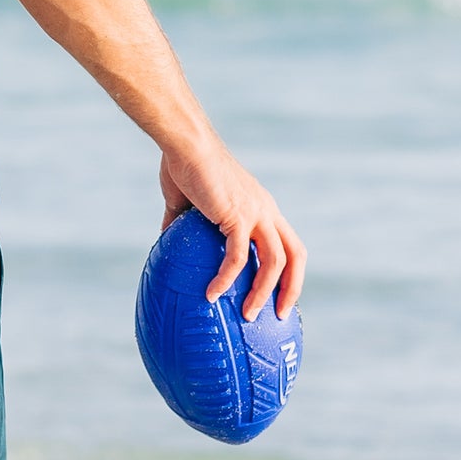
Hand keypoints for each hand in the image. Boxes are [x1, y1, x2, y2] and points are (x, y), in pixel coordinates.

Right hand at [159, 142, 305, 321]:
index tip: (277, 295)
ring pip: (276, 261)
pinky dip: (226, 279)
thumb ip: (181, 221)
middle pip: (296, 255)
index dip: (288, 271)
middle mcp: (266, 211)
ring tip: (248, 315)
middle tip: (278, 314)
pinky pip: (237, 257)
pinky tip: (211, 294)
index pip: (288, 243)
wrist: (184, 144)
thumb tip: (165, 241)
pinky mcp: (237, 216)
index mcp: (261, 207)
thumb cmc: (183, 164)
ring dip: (264, 292)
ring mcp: (256, 213)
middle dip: (292, 287)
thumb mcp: (185, 200)